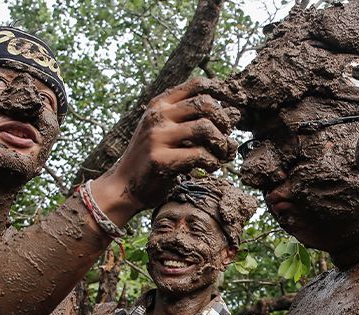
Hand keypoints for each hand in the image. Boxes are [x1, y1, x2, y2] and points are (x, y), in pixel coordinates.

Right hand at [101, 78, 238, 210]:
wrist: (124, 186)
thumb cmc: (152, 158)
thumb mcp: (164, 130)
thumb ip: (189, 120)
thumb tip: (231, 115)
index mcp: (160, 104)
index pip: (197, 85)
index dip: (221, 92)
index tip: (235, 105)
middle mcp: (158, 115)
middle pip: (206, 104)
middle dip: (224, 121)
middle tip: (225, 138)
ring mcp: (157, 136)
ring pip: (205, 128)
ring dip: (221, 143)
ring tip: (221, 155)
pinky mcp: (160, 159)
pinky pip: (199, 155)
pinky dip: (212, 162)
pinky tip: (209, 167)